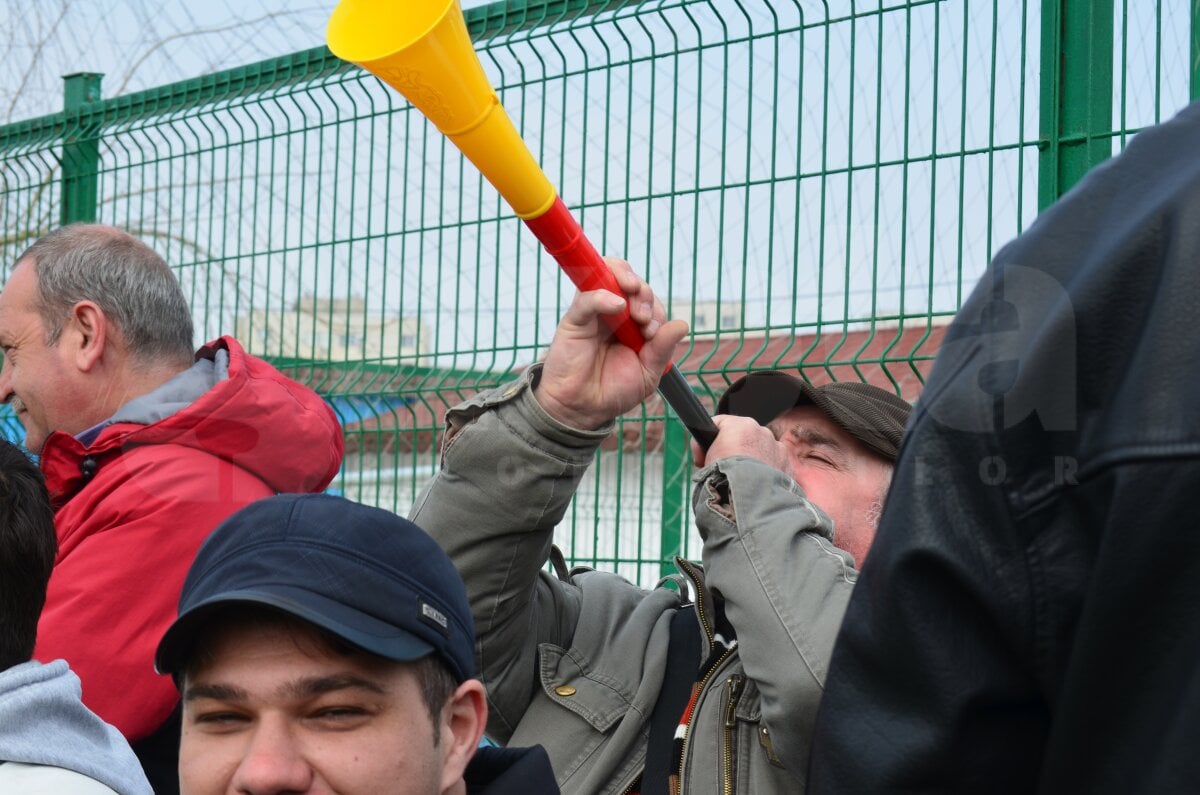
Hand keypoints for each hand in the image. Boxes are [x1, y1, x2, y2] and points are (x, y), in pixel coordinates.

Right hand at [533, 257, 687, 429]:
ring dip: (627, 280)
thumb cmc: (612, 391)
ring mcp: (594, 312)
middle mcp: (612, 312)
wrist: (582, 409)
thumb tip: (683, 324)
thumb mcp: (647, 372)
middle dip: (644, 293)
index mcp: (631, 324)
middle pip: (630, 280)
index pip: (647, 298)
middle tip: (644, 319)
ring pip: (608, 274)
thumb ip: (663, 349)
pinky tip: (616, 304)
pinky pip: (587, 297)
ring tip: (633, 299)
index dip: (654, 307)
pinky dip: (603, 295)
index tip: (653, 332)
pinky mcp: (575, 319)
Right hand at [691, 414, 791, 475]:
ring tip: (741, 480)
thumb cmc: (724, 477)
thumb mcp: (703, 459)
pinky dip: (765, 472)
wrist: (750, 498)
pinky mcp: (787, 464)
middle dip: (732, 451)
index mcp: (740, 424)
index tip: (702, 458)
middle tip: (722, 470)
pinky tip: (756, 485)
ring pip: (759, 450)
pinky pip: (773, 464)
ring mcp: (777, 448)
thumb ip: (705, 449)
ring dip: (750, 461)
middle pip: (741, 437)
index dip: (707, 441)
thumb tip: (706, 454)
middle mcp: (762, 431)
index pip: (720, 424)